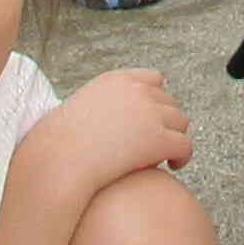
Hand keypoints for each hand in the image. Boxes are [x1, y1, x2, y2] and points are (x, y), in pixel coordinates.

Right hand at [22, 68, 194, 200]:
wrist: (58, 162)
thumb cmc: (60, 145)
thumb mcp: (79, 110)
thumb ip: (100, 106)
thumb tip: (109, 119)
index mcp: (117, 80)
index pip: (154, 79)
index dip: (155, 100)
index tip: (151, 118)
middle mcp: (137, 91)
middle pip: (169, 101)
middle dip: (165, 121)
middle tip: (157, 142)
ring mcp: (150, 113)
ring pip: (180, 122)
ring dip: (174, 137)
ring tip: (166, 155)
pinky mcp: (158, 139)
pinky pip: (184, 145)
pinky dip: (182, 156)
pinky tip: (173, 166)